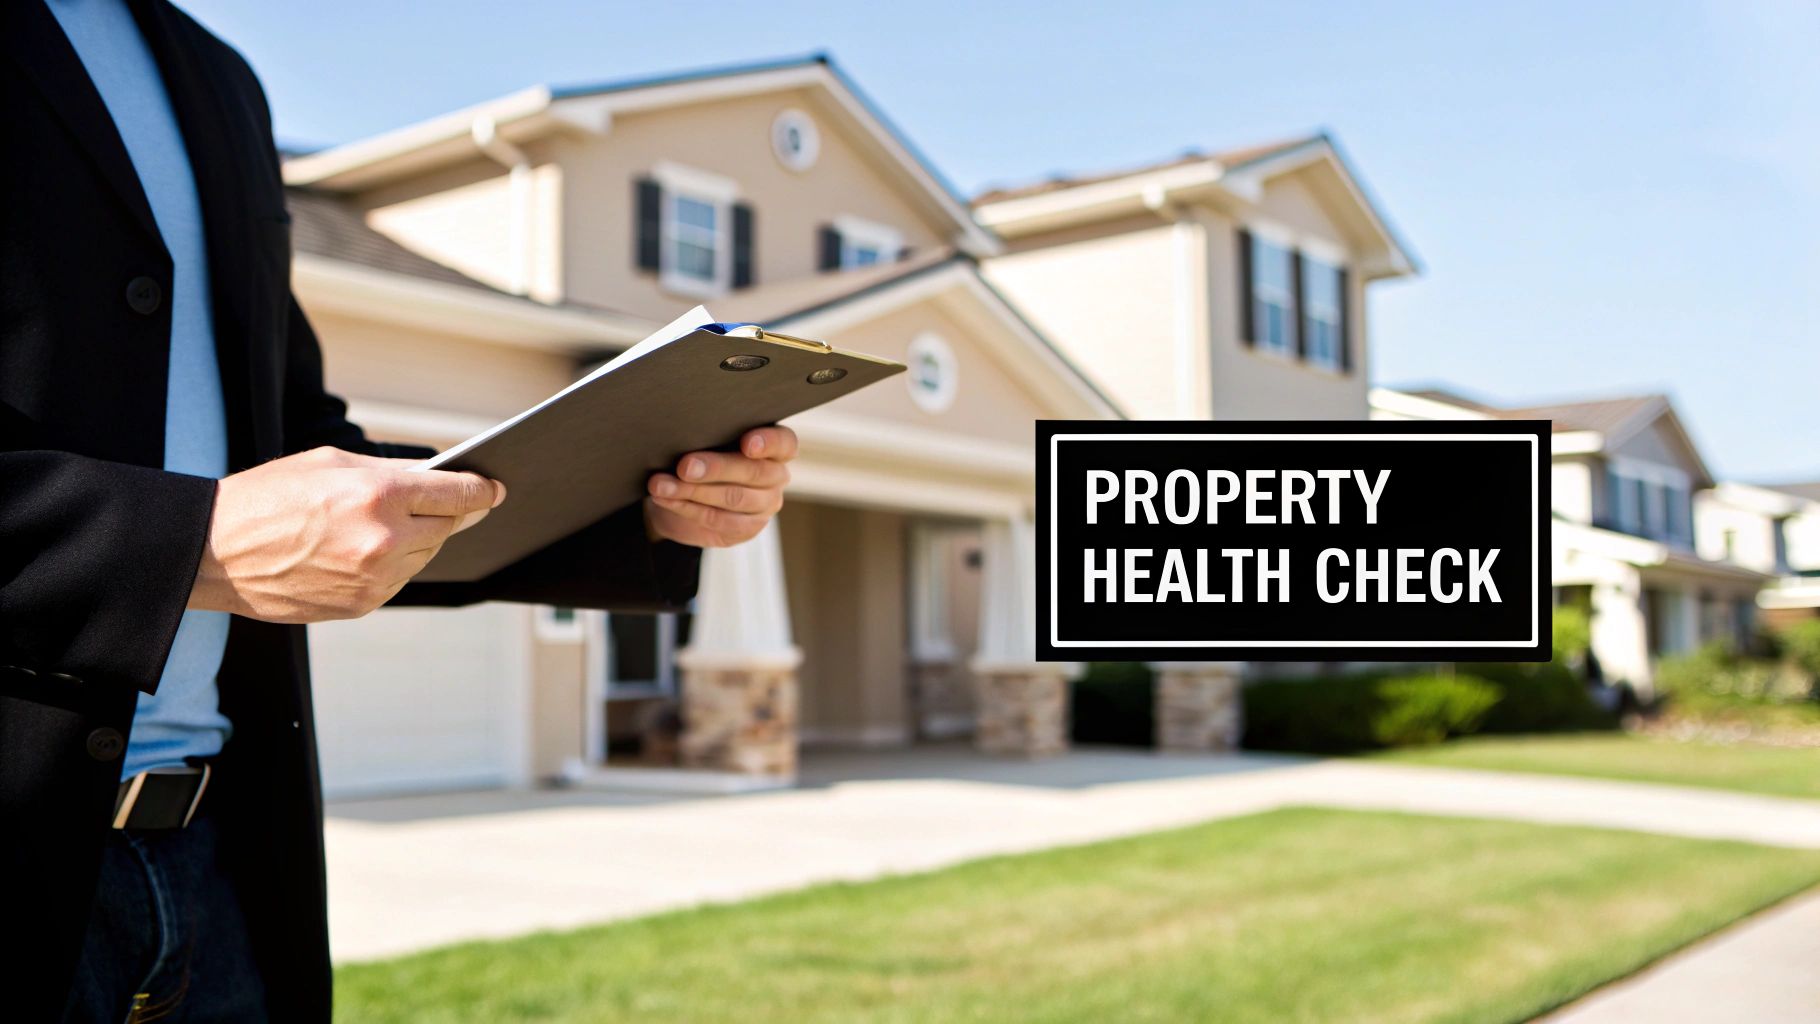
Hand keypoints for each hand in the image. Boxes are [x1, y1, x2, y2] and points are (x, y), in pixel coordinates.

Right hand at [188, 446, 504, 622]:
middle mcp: (384, 540)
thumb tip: (437, 476)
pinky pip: (400, 580)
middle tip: (447, 503)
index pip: (457, 495)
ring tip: (389, 524)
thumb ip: (392, 471)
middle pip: (447, 527)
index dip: (481, 490)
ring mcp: (375, 578)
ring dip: (419, 539)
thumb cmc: (267, 498)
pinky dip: (395, 564)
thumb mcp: (331, 463)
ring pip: (426, 555)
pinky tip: (367, 549)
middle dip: (449, 513)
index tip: (494, 489)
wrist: (214, 552)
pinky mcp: (363, 605)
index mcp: (379, 496)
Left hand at [644, 426, 796, 547]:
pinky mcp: (747, 529)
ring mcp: (765, 505)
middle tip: (685, 466)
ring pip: (733, 498)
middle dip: (716, 468)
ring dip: (692, 491)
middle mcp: (776, 476)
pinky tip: (665, 498)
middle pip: (754, 472)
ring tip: (661, 485)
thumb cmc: (702, 457)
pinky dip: (687, 508)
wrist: (685, 498)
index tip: (747, 444)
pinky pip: (717, 520)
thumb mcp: (708, 441)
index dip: (767, 443)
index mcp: (775, 449)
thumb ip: (710, 436)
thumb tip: (685, 432)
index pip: (783, 443)